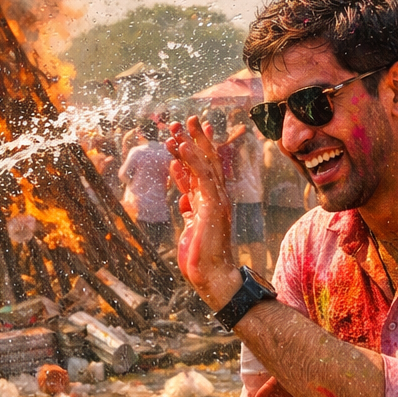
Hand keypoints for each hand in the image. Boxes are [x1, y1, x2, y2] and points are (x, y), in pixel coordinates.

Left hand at [166, 116, 240, 309]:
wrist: (213, 276)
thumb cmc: (202, 257)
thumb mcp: (191, 226)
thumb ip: (190, 209)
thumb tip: (183, 198)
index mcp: (210, 201)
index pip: (202, 171)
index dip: (193, 152)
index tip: (183, 136)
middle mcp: (216, 197)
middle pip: (207, 161)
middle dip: (196, 140)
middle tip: (186, 120)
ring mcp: (217, 200)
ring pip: (205, 164)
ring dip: (192, 143)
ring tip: (181, 126)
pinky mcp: (213, 206)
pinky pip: (203, 177)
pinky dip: (193, 160)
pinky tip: (183, 147)